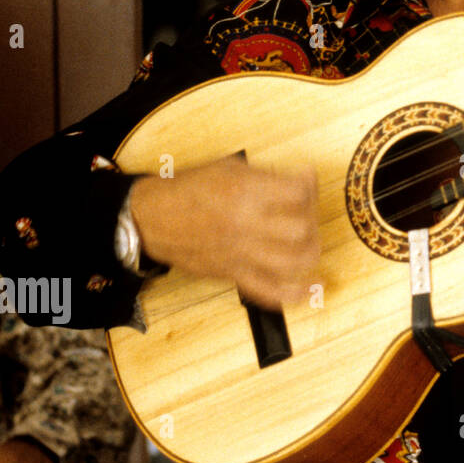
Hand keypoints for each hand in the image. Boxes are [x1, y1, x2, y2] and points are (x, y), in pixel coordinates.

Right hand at [129, 157, 319, 308]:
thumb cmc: (188, 191)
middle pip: (300, 228)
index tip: (307, 179)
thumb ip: (266, 176)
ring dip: (310, 252)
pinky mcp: (233, 274)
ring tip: (311, 242)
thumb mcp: (228, 168)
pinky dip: (293, 294)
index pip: (297, 192)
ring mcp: (241, 253)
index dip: (309, 183)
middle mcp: (245, 224)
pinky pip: (268, 291)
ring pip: (292, 261)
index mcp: (244, 193)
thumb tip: (300, 181)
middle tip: (307, 210)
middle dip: (312, 217)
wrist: (152, 219)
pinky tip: (308, 287)